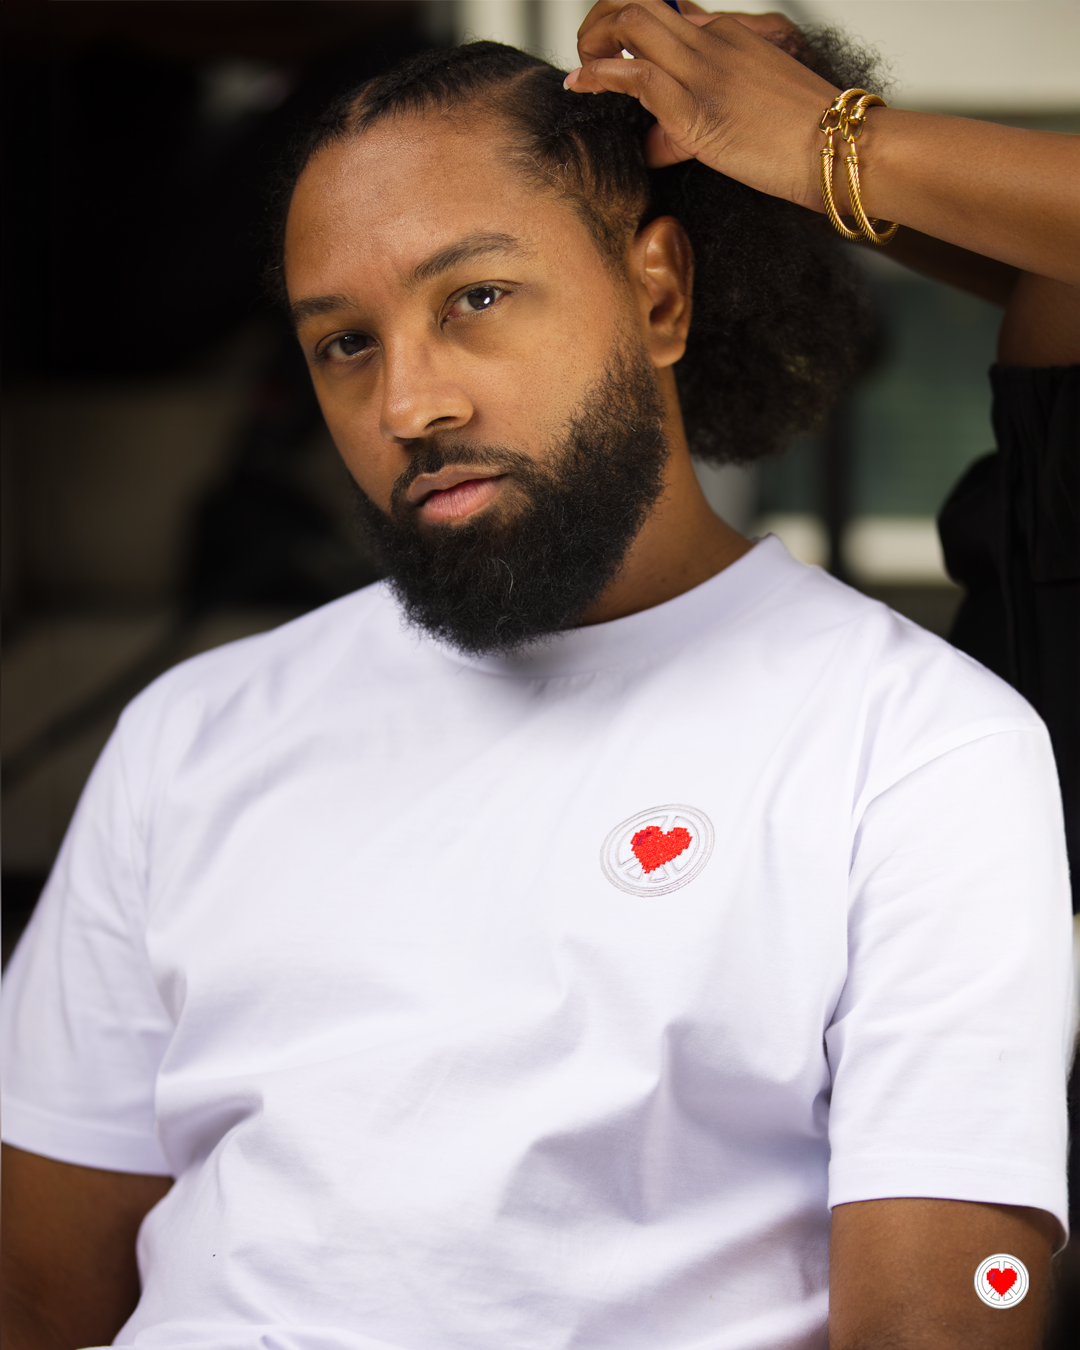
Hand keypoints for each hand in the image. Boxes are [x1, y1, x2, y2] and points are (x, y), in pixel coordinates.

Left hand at [568, 2, 840, 210]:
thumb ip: (700, 120)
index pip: (672, 16)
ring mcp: (705, 68)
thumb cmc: (811, 141)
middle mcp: (716, 40)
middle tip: (588, 49)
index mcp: (734, 36)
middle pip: (644, 4)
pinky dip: (600, 75)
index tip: (614, 48)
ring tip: (582, 65)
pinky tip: (584, 83)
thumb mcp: (753, 114)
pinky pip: (634, 75)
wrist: (843, 148)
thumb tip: (657, 140)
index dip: (632, 28)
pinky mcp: (695, 104)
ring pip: (632, 24)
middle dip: (604, 20)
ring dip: (595, 39)